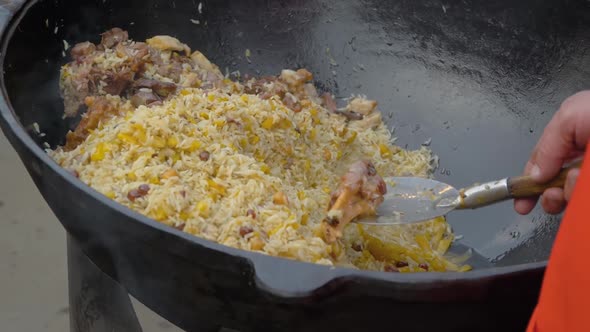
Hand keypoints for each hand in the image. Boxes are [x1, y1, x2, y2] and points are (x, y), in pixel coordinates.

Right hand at [514, 91, 589, 214]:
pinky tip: (581, 189)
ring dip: (572, 194)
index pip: (543, 168)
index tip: (521, 204)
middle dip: (552, 195)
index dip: (529, 186)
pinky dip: (582, 200)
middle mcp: (585, 163)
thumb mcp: (569, 116)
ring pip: (576, 197)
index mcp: (575, 143)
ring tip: (578, 182)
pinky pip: (585, 205)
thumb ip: (547, 146)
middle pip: (559, 188)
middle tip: (555, 196)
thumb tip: (535, 175)